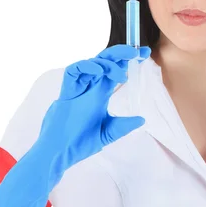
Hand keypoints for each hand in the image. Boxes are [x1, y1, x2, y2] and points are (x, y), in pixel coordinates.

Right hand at [38, 44, 150, 164]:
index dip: (128, 60)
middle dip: (120, 53)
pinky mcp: (66, 92)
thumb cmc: (80, 143)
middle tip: (136, 52)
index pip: (115, 70)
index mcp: (100, 94)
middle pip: (104, 61)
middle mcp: (90, 87)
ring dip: (107, 63)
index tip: (145, 52)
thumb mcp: (108, 133)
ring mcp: (78, 88)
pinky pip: (73, 71)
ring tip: (121, 75)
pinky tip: (99, 71)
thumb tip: (142, 119)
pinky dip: (86, 66)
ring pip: (91, 62)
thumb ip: (123, 125)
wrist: (60, 155)